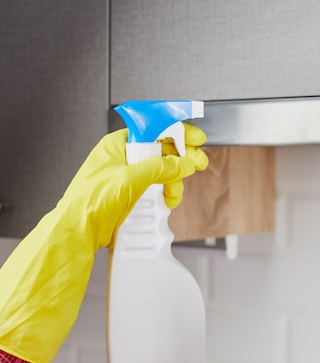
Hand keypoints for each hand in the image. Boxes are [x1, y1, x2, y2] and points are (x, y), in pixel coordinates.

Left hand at [58, 122, 208, 248]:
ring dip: (174, 182)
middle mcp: (122, 157)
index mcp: (118, 145)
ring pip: (161, 171)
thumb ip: (161, 168)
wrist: (79, 232)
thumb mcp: (130, 179)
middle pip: (161, 151)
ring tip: (174, 194)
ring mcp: (127, 176)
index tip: (196, 139)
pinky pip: (155, 187)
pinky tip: (166, 201)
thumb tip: (183, 163)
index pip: (154, 129)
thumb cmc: (90, 203)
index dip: (177, 133)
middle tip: (197, 164)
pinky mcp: (130, 194)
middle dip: (180, 160)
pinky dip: (165, 194)